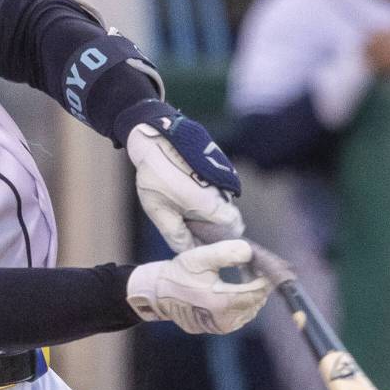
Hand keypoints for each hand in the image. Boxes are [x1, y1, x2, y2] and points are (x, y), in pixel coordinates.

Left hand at [126, 116, 243, 252]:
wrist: (155, 137)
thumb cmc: (155, 176)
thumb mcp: (159, 211)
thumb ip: (177, 236)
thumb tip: (190, 251)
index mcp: (212, 205)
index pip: (234, 229)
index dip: (221, 237)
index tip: (202, 237)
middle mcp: (224, 191)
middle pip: (229, 216)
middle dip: (213, 224)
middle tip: (187, 220)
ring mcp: (224, 176)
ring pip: (223, 201)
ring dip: (209, 207)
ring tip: (182, 201)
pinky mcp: (220, 165)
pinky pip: (218, 187)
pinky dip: (207, 192)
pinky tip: (186, 188)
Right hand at [126, 240, 271, 333]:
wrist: (157, 294)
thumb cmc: (178, 274)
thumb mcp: (199, 258)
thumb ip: (225, 252)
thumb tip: (249, 251)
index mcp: (223, 303)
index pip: (257, 292)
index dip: (265, 278)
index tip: (263, 264)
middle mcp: (225, 320)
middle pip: (256, 301)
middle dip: (258, 284)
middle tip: (252, 267)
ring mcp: (221, 327)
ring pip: (249, 309)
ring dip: (251, 293)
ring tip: (243, 275)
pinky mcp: (217, 328)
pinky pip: (239, 315)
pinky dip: (242, 302)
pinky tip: (234, 288)